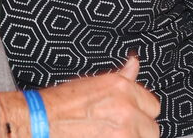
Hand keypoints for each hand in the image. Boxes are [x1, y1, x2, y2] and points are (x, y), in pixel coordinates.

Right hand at [0, 56, 159, 137]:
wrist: (40, 121)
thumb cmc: (61, 102)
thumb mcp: (94, 83)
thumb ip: (122, 77)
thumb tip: (134, 63)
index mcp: (122, 88)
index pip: (153, 105)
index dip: (140, 113)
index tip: (131, 117)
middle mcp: (126, 109)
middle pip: (152, 128)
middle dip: (139, 130)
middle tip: (119, 130)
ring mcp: (123, 132)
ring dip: (131, 137)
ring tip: (110, 134)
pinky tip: (104, 137)